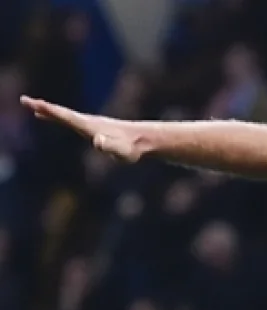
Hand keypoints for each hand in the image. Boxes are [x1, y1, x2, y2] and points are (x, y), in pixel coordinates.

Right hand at [20, 96, 148, 161]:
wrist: (143, 140)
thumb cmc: (132, 148)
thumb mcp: (122, 151)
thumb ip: (110, 147)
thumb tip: (98, 141)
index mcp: (91, 127)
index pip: (67, 118)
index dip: (51, 112)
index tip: (35, 105)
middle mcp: (88, 122)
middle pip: (62, 114)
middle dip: (44, 108)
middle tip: (24, 100)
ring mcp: (89, 124)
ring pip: (64, 115)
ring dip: (47, 110)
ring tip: (31, 106)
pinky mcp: (91, 127)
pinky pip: (68, 120)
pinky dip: (54, 116)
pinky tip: (45, 115)